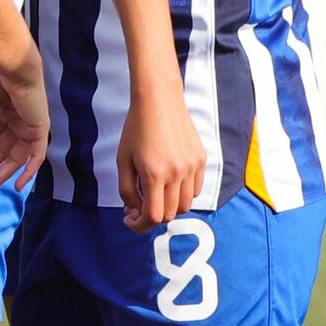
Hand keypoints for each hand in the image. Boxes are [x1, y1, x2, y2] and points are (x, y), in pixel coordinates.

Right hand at [0, 62, 49, 195]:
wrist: (13, 68)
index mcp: (8, 115)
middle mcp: (21, 124)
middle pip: (3, 153)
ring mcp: (31, 128)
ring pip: (17, 159)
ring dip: (1, 175)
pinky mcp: (39, 131)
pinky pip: (36, 156)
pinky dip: (28, 171)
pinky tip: (17, 185)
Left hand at [117, 87, 205, 231]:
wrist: (159, 101)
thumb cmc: (136, 128)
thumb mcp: (123, 159)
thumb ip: (127, 189)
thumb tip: (134, 211)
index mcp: (154, 174)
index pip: (153, 216)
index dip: (139, 225)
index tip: (129, 221)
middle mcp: (177, 173)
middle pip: (170, 214)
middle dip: (152, 217)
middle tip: (137, 208)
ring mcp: (192, 167)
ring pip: (185, 204)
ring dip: (168, 207)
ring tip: (153, 194)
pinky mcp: (201, 160)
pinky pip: (195, 189)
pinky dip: (182, 194)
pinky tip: (168, 182)